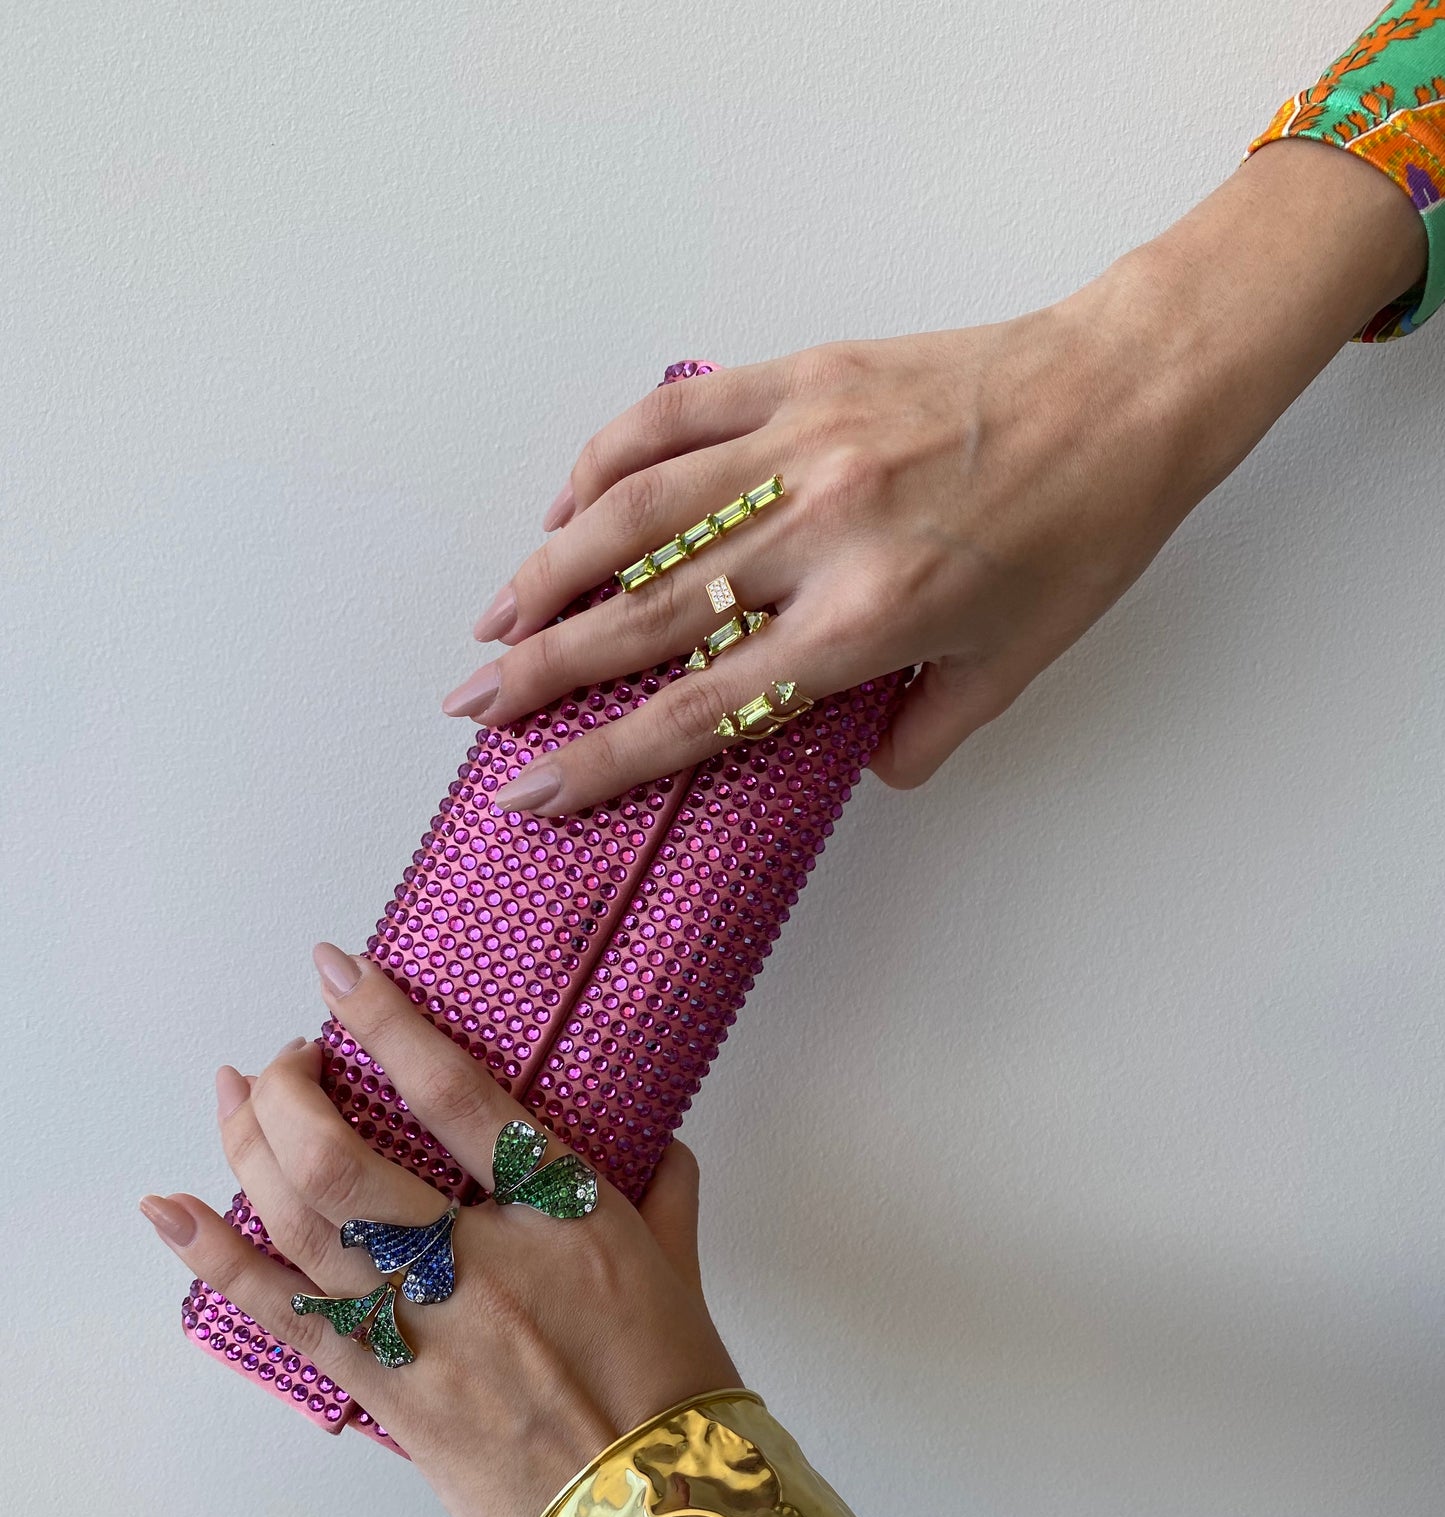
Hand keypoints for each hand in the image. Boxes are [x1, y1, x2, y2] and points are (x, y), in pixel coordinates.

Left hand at [141, 945, 735, 1516]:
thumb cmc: (677, 1399)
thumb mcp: (683, 1275)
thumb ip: (661, 1193)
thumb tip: (656, 1144)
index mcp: (567, 1216)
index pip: (458, 1095)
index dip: (386, 1022)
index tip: (337, 973)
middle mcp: (485, 1264)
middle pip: (344, 1159)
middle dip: (292, 1092)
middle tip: (287, 1060)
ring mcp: (428, 1333)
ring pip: (302, 1227)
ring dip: (247, 1151)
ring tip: (230, 1098)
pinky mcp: (391, 1395)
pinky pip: (286, 1318)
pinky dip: (218, 1262)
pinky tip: (170, 1213)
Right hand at [444, 138, 1426, 820]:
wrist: (1128, 392)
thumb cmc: (1085, 531)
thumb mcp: (1015, 663)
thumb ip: (926, 731)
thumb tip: (856, 770)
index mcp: (869, 622)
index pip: (706, 710)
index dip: (607, 759)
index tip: (534, 789)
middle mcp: (818, 536)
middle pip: (644, 619)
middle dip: (541, 671)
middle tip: (470, 705)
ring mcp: (801, 446)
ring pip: (636, 515)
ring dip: (548, 570)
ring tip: (493, 619)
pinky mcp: (801, 377)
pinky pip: (675, 418)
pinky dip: (606, 458)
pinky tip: (566, 501)